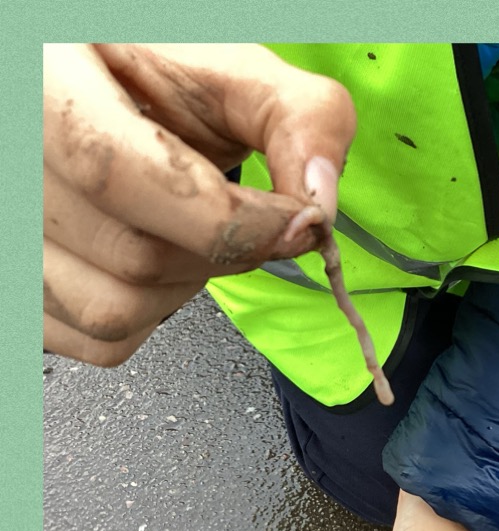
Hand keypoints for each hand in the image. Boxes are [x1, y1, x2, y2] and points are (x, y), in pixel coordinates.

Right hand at [43, 43, 353, 365]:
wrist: (100, 93)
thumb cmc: (151, 79)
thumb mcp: (229, 71)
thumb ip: (298, 117)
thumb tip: (319, 200)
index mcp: (42, 77)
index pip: (119, 172)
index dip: (226, 218)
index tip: (291, 220)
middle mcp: (12, 160)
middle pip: (131, 256)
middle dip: (222, 254)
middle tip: (248, 221)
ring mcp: (11, 236)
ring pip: (113, 312)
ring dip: (185, 288)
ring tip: (191, 233)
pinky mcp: (23, 290)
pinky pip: (98, 341)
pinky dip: (151, 317)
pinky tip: (155, 260)